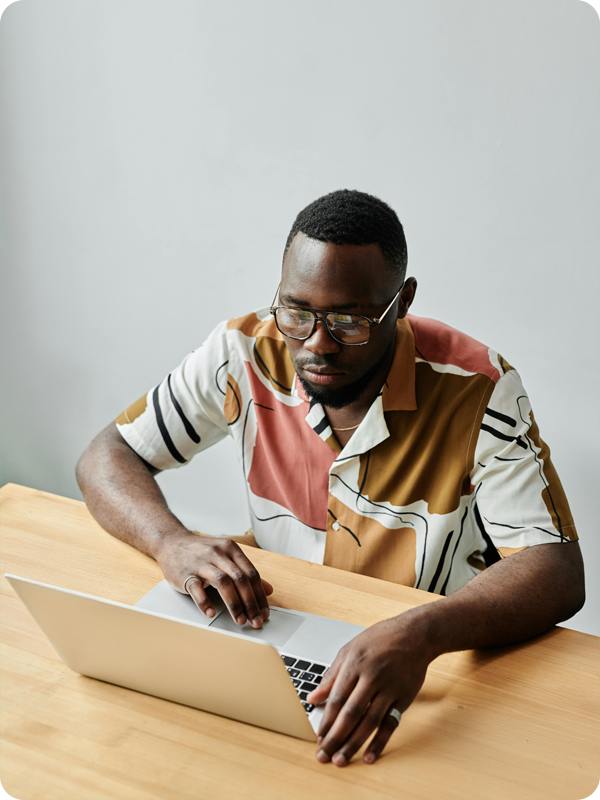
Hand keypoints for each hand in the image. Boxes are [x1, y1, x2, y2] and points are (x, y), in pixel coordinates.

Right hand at [156, 531, 272, 627]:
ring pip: (222, 582)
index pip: (251, 573)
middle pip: (240, 579)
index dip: (260, 595)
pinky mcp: (185, 573)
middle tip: (255, 621)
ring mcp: (201, 562)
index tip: (264, 613)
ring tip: (240, 620)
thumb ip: (246, 572)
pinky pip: (196, 588)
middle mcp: (218, 554)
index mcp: (231, 549)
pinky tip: (211, 613)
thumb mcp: (226, 557)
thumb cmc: (202, 553)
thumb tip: (268, 590)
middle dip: (250, 603)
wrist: (172, 543)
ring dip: (234, 604)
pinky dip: (204, 601)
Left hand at [306, 613, 432, 765]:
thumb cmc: (380, 639)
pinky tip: (369, 756)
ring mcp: (390, 688)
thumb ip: (331, 676)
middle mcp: (372, 676)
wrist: (415, 634)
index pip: (337, 698)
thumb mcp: (350, 649)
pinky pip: (390, 724)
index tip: (318, 737)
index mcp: (355, 663)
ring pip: (369, 721)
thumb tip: (312, 698)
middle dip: (335, 737)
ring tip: (341, 760)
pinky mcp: (404, 698)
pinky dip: (380, 742)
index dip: (327, 720)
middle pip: (351, 713)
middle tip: (324, 755)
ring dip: (354, 743)